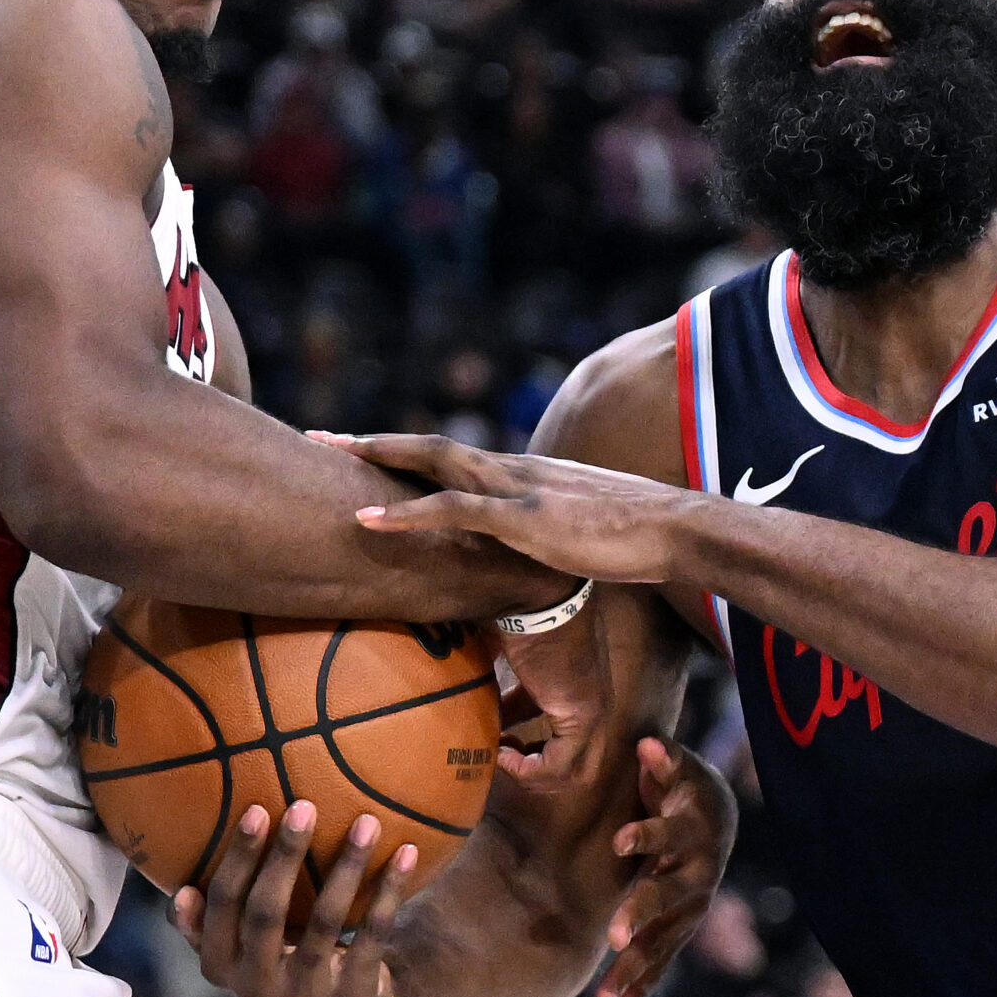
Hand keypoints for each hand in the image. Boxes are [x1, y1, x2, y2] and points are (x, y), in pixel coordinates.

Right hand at [174, 801, 417, 996]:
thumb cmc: (277, 949)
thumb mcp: (238, 940)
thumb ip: (207, 918)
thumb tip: (182, 893)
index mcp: (218, 965)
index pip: (222, 905)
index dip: (239, 858)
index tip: (258, 808)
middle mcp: (254, 989)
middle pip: (266, 913)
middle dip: (285, 856)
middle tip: (304, 806)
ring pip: (325, 922)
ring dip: (347, 867)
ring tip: (367, 822)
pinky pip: (372, 936)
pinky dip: (389, 891)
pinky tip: (405, 853)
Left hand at [318, 432, 701, 584]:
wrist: (677, 529)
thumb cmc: (638, 537)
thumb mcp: (582, 532)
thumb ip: (550, 537)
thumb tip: (534, 560)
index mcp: (524, 475)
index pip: (454, 456)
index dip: (407, 453)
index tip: (366, 451)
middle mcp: (513, 471)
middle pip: (430, 446)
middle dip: (373, 442)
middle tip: (320, 437)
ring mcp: (517, 490)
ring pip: (434, 461)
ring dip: (377, 457)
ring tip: (328, 454)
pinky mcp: (524, 519)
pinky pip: (453, 510)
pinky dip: (406, 511)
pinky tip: (365, 515)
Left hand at [594, 737, 736, 996]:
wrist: (718, 819)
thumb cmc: (686, 788)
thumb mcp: (679, 768)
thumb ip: (664, 759)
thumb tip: (649, 745)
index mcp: (692, 832)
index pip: (667, 835)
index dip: (645, 836)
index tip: (620, 839)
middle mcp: (696, 876)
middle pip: (668, 897)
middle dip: (642, 916)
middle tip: (616, 939)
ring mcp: (691, 907)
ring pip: (663, 942)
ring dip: (636, 971)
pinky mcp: (680, 927)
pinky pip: (661, 961)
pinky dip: (641, 988)